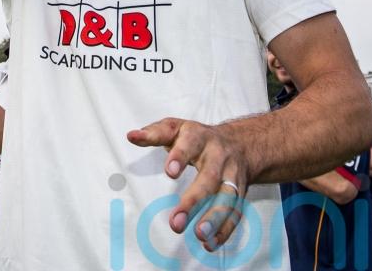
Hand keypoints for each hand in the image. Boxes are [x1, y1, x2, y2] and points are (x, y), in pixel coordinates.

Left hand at [127, 118, 246, 251]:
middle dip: (194, 200)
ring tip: (199, 234)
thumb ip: (155, 133)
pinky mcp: (240, 193)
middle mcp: (218, 156)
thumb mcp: (176, 128)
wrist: (239, 143)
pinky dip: (224, 229)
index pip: (190, 144)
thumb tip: (131, 136)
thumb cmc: (197, 137)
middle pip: (209, 177)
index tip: (170, 172)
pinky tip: (210, 243)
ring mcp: (232, 175)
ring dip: (214, 218)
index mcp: (199, 137)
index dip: (180, 157)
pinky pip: (235, 212)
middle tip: (176, 222)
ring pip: (227, 197)